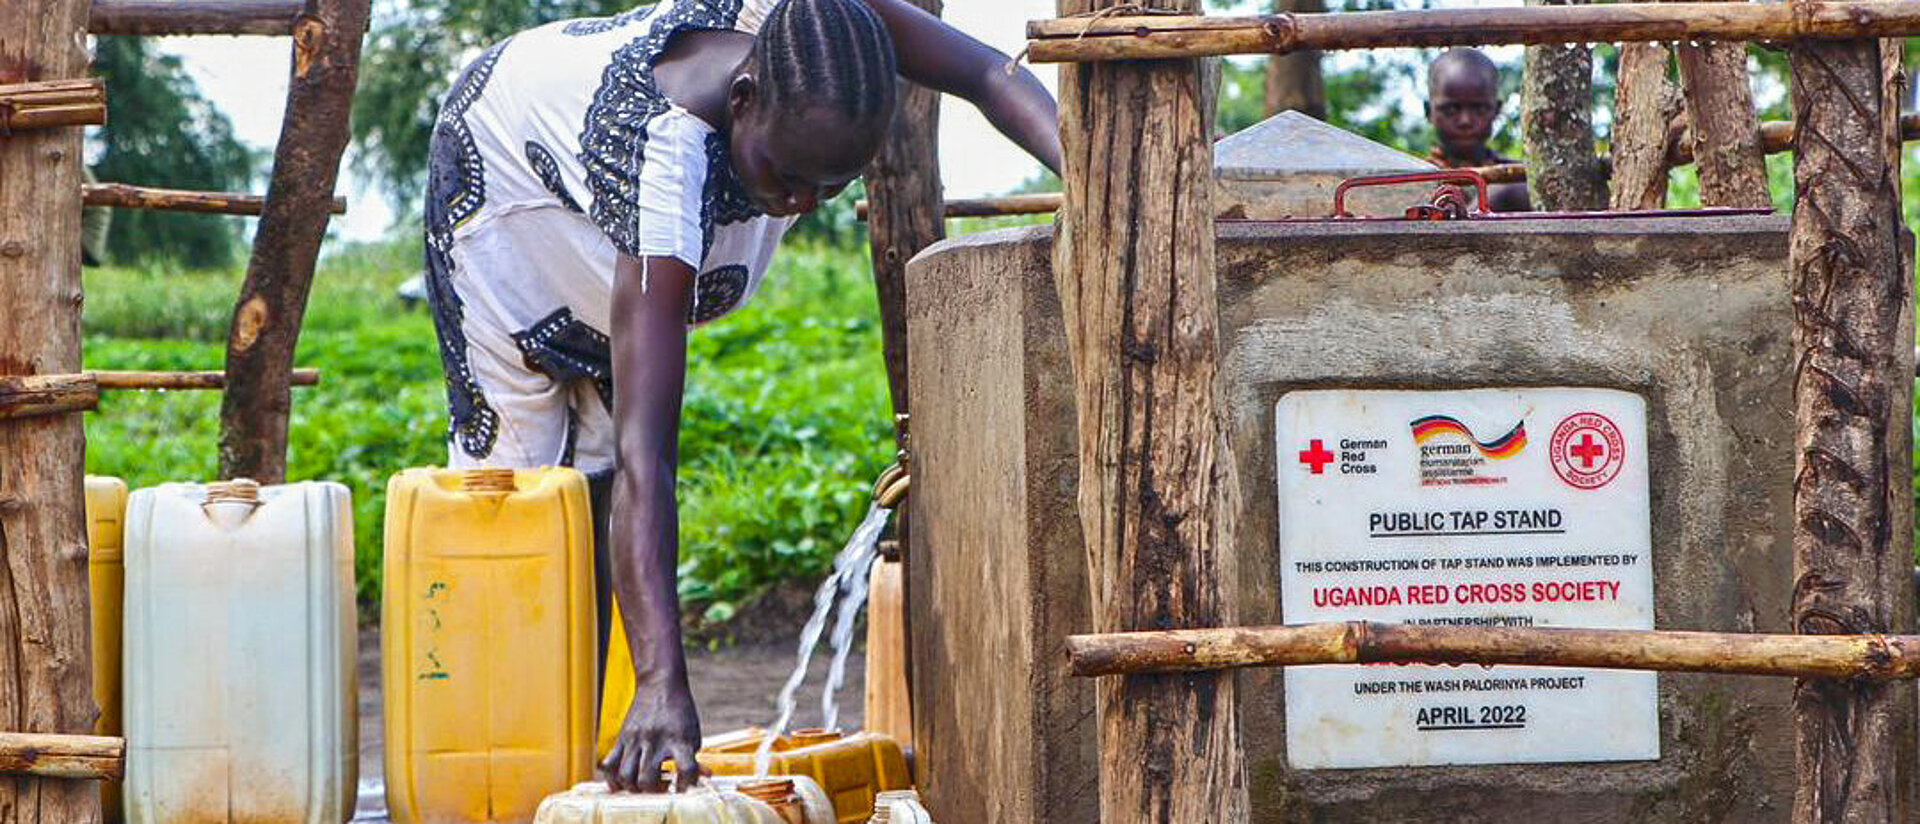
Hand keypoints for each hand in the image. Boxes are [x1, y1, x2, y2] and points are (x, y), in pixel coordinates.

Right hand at [600, 677, 702, 792]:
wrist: (660, 685)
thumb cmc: (680, 712)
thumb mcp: (693, 734)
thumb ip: (695, 759)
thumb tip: (704, 779)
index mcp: (679, 739)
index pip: (687, 770)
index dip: (687, 784)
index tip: (683, 787)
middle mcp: (656, 741)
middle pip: (647, 779)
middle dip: (654, 791)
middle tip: (661, 785)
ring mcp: (635, 740)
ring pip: (626, 776)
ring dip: (634, 788)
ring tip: (643, 784)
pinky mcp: (622, 738)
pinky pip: (609, 764)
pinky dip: (612, 779)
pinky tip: (621, 783)